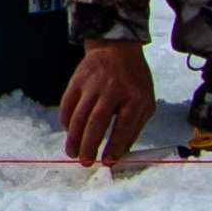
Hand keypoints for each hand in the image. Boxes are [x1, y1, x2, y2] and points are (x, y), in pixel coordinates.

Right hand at [64, 37, 158, 167]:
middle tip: (85, 162)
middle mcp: (112, 91)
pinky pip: (67, 104)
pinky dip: (65, 120)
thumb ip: (135, 126)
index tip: (107, 162)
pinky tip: (67, 132)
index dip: (115, 146)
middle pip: (97, 122)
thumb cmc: (134, 80)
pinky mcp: (76, 81)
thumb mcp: (146, 102)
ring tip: (72, 153)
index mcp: (135, 98)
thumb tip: (121, 153)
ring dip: (74, 137)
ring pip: (79, 115)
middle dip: (89, 145)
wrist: (116, 48)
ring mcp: (92, 85)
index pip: (123, 127)